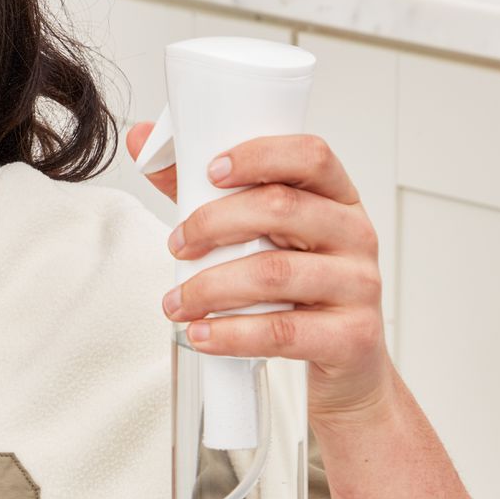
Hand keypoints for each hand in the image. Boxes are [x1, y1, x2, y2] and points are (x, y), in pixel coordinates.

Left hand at [124, 123, 399, 427]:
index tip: (209, 172)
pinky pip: (283, 331)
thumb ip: (199, 188)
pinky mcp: (353, 336)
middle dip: (212, 224)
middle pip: (281, 208)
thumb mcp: (256, 230)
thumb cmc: (296, 282)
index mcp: (335, 196)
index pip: (309, 155)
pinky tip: (202, 333)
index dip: (257, 156)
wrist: (346, 358)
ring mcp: (360, 284)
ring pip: (274, 273)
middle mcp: (355, 232)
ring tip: (177, 302)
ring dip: (210, 287)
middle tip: (177, 246)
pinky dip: (232, 333)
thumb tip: (140, 140)